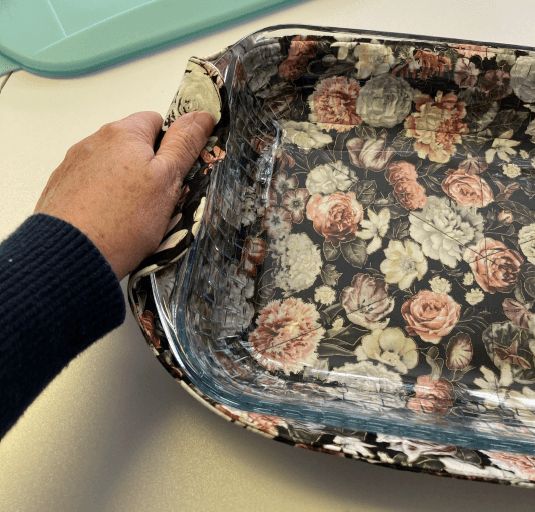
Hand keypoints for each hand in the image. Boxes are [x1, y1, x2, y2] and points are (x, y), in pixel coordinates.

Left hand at [35, 111, 213, 279]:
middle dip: (147, 165)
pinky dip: (102, 195)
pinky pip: (91, 183)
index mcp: (124, 132)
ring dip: (123, 181)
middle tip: (155, 199)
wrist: (71, 254)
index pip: (156, 121)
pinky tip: (107, 219)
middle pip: (132, 144)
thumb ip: (184, 144)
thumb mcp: (167, 179)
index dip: (171, 145)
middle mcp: (94, 140)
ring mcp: (73, 163)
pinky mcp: (60, 187)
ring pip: (111, 165)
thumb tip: (203, 114)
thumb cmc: (126, 217)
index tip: (174, 173)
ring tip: (130, 215)